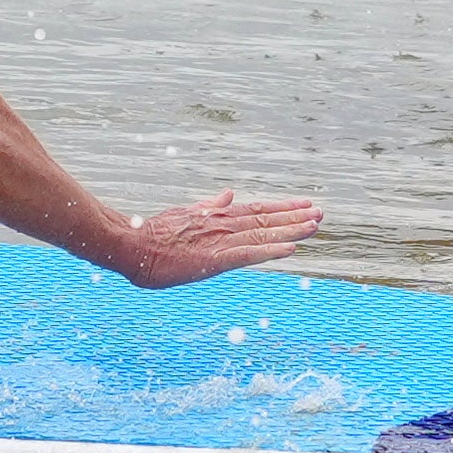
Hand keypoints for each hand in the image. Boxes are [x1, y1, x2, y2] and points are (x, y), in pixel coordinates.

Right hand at [109, 191, 324, 290]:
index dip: (283, 208)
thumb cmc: (154, 233)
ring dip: (291, 230)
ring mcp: (219, 240)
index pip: (257, 210)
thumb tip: (229, 193)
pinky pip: (248, 254)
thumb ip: (209, 205)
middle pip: (266, 219)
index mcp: (216, 215)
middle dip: (295, 217)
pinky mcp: (213, 259)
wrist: (131, 245)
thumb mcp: (186, 213)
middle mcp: (223, 225)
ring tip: (315, 225)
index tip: (305, 205)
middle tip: (321, 213)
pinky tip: (290, 249)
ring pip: (263, 234)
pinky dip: (270, 251)